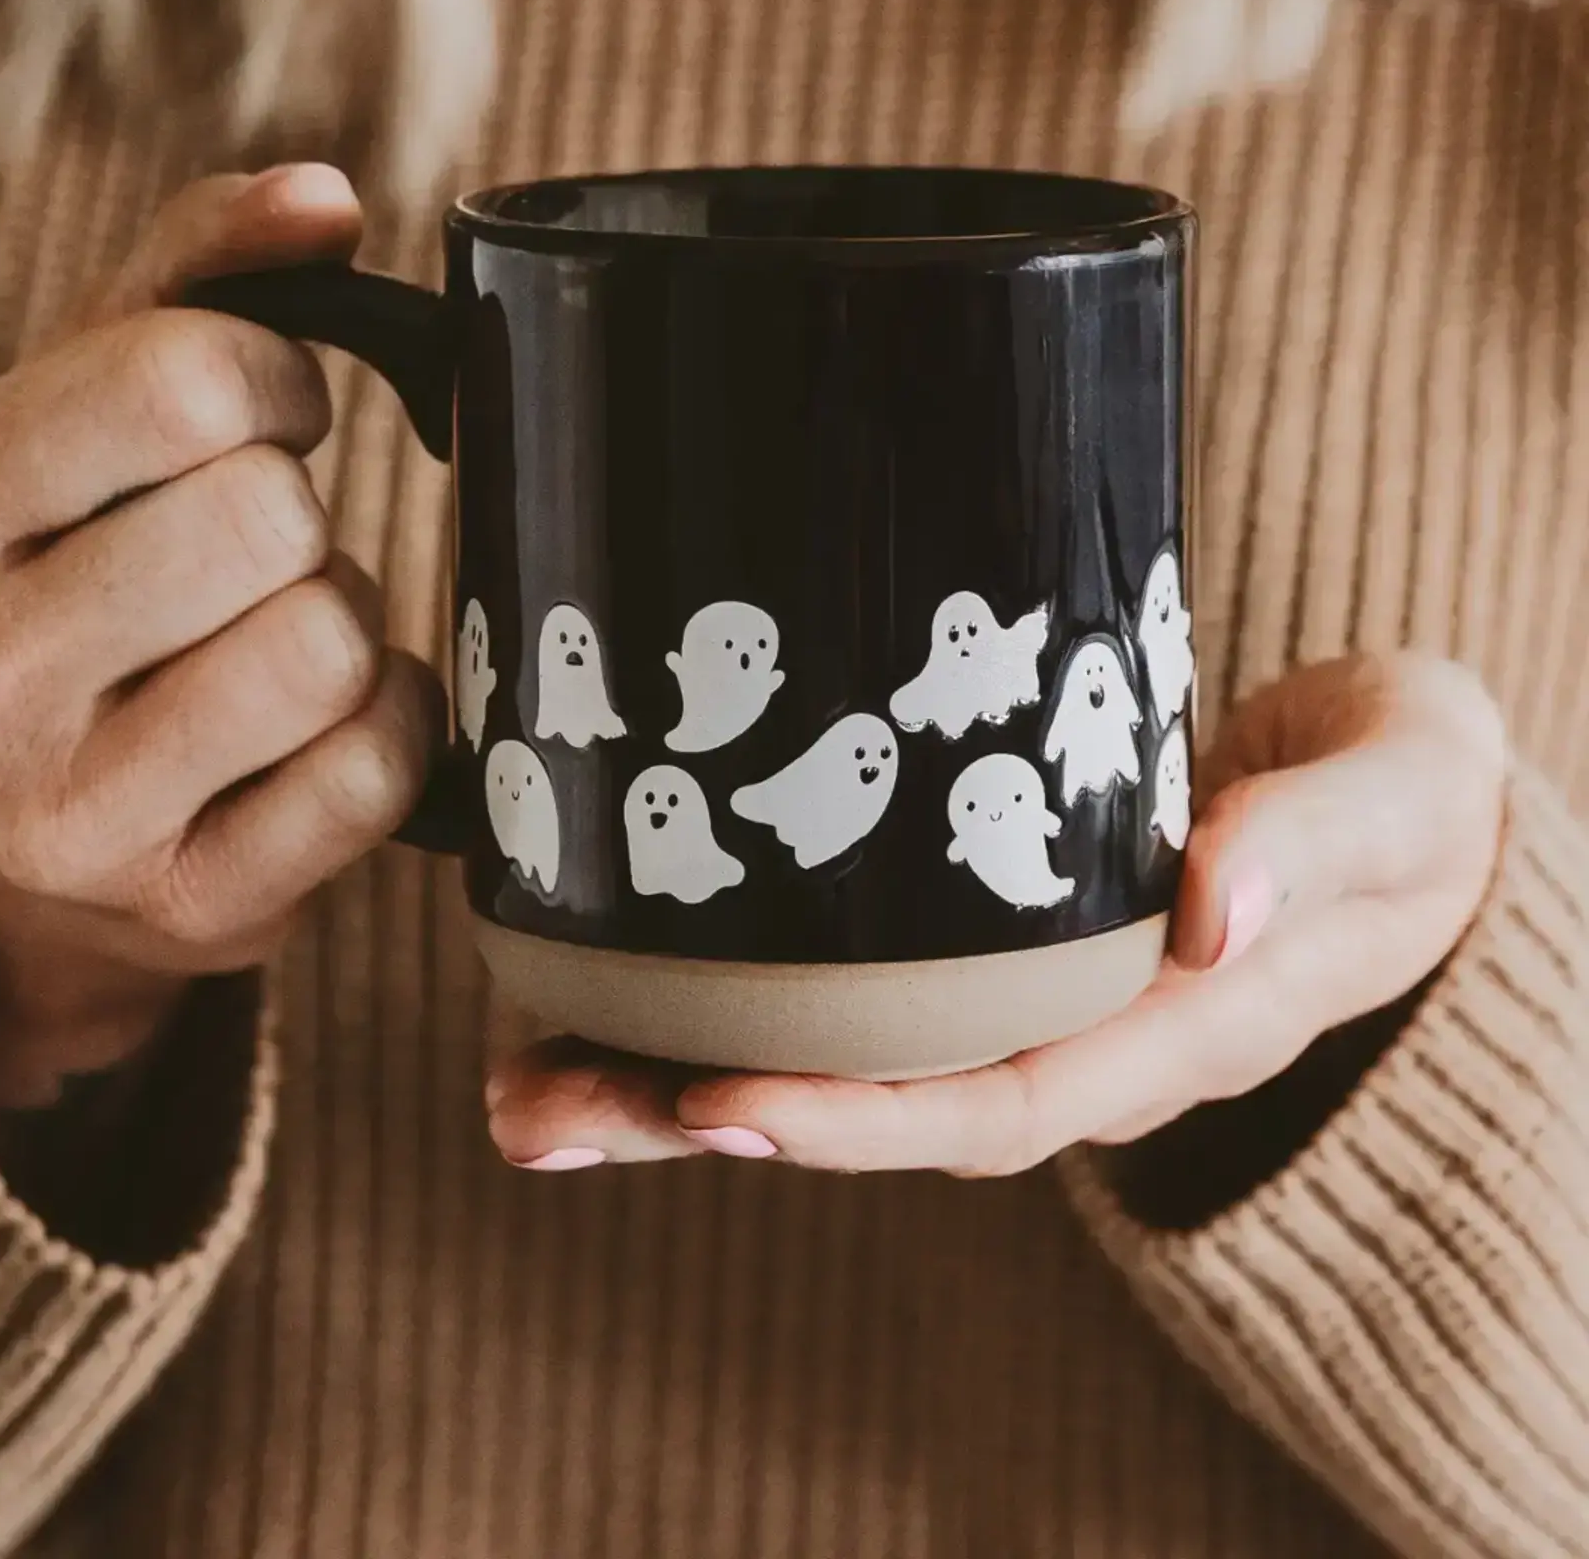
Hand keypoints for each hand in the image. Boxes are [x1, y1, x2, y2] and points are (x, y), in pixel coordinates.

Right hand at [0, 166, 440, 1105]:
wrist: (10, 834)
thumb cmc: (68, 573)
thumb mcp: (76, 412)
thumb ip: (190, 277)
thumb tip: (323, 197)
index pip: (182, 381)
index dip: (270, 374)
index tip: (263, 409)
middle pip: (271, 517)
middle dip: (292, 509)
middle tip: (250, 543)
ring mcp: (82, 810)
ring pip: (330, 640)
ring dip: (335, 618)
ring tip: (265, 634)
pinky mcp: (194, 905)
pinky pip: (378, 764)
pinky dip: (387, 721)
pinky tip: (318, 720)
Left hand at [486, 652, 1503, 1174]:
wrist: (1397, 796)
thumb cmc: (1403, 799)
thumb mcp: (1400, 795)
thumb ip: (1318, 844)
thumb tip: (1209, 906)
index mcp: (1172, 1023)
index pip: (997, 1102)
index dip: (856, 1116)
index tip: (716, 1104)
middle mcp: (1074, 1036)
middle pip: (870, 1108)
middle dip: (700, 1119)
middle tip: (534, 1108)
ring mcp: (1015, 993)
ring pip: (829, 1062)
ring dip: (666, 1076)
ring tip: (512, 1072)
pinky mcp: (972, 934)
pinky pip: (839, 991)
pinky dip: (719, 998)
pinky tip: (598, 981)